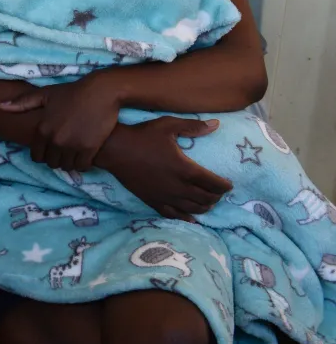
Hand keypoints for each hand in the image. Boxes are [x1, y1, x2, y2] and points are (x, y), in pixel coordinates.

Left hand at [0, 75, 121, 170]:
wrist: (101, 92)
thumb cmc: (72, 92)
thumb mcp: (45, 94)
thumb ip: (22, 103)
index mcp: (42, 129)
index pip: (36, 155)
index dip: (42, 154)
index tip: (49, 150)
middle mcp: (55, 140)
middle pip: (51, 163)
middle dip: (56, 159)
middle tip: (62, 152)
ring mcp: (72, 145)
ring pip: (66, 166)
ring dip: (69, 162)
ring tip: (73, 154)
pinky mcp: (89, 148)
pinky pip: (82, 166)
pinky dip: (82, 164)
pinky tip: (84, 156)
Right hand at [98, 118, 232, 220]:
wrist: (114, 149)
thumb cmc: (142, 135)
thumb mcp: (168, 125)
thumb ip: (193, 126)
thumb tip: (217, 124)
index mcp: (186, 169)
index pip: (214, 183)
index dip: (225, 186)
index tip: (228, 184)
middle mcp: (178, 187)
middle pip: (206, 198)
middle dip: (216, 196)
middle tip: (218, 192)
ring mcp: (165, 196)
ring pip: (193, 209)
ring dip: (204, 207)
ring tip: (207, 202)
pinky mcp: (153, 201)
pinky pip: (174, 215)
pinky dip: (186, 218)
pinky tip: (191, 218)